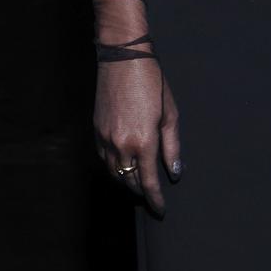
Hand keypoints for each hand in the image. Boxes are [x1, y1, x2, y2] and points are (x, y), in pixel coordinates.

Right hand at [94, 58, 180, 216]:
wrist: (122, 60)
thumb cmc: (152, 84)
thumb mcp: (170, 115)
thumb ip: (172, 147)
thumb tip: (174, 172)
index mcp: (143, 141)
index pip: (148, 182)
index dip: (155, 199)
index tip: (161, 210)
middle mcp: (121, 144)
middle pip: (129, 180)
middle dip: (141, 192)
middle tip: (152, 198)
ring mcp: (105, 138)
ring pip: (114, 172)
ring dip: (127, 182)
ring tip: (138, 186)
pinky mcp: (96, 130)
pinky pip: (104, 159)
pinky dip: (114, 168)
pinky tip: (123, 167)